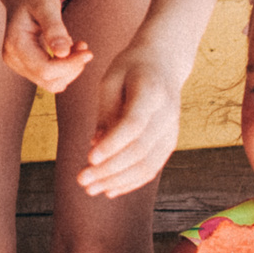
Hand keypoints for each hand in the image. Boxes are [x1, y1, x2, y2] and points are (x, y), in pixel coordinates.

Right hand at [1, 0, 90, 91]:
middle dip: (72, 68)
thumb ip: (54, 28)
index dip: (70, 65)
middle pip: (49, 81)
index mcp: (16, 44)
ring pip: (50, 82)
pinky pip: (49, 76)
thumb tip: (63, 53)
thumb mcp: (46, 4)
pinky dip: (64, 67)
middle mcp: (13, 58)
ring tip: (78, 46)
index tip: (87, 50)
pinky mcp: (25, 63)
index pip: (46, 70)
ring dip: (70, 69)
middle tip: (84, 46)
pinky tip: (69, 49)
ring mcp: (17, 63)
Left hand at [80, 50, 182, 196]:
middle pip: (139, 150)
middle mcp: (167, 115)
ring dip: (117, 181)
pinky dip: (131, 181)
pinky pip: (152, 168)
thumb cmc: (131, 68)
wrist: (164, 62)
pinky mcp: (169, 142)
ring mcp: (172, 131)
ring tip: (91, 189)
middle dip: (109, 169)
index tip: (89, 158)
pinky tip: (110, 190)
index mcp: (152, 92)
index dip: (112, 144)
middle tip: (82, 180)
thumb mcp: (110, 80)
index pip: (133, 125)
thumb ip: (105, 113)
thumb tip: (96, 146)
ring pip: (147, 165)